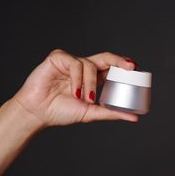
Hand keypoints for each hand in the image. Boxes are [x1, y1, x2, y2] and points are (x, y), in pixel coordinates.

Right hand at [12, 49, 138, 127]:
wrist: (38, 112)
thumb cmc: (61, 111)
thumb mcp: (91, 113)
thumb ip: (112, 113)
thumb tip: (134, 118)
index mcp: (93, 77)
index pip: (112, 67)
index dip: (124, 65)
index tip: (137, 68)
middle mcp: (84, 67)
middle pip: (106, 57)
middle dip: (119, 60)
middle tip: (130, 67)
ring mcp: (71, 61)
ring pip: (90, 65)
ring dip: (90, 83)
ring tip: (84, 98)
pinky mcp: (58, 58)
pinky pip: (75, 63)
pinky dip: (77, 78)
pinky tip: (73, 91)